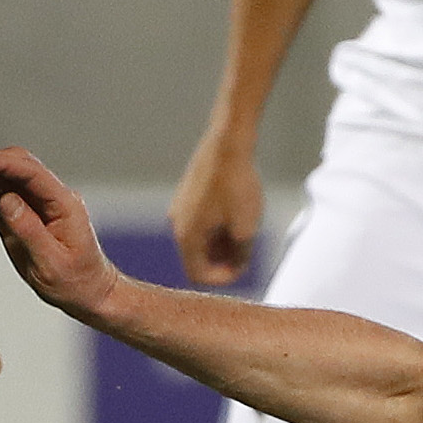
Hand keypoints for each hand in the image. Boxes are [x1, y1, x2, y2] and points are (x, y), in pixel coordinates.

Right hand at [0, 148, 129, 327]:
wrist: (86, 291)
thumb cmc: (75, 281)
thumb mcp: (52, 264)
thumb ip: (29, 230)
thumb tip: (6, 200)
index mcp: (63, 203)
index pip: (30, 173)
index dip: (1, 165)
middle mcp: (49, 196)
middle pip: (15, 165)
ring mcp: (35, 202)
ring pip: (3, 176)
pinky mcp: (21, 211)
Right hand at [170, 126, 265, 287]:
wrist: (228, 143)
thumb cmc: (237, 185)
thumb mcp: (245, 228)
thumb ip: (240, 256)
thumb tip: (236, 267)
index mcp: (186, 237)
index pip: (198, 275)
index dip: (222, 278)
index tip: (242, 268)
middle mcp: (176, 224)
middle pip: (197, 257)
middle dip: (222, 260)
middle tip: (246, 253)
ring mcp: (180, 207)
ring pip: (199, 238)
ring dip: (220, 243)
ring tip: (245, 233)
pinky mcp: (187, 194)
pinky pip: (199, 220)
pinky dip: (216, 226)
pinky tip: (238, 216)